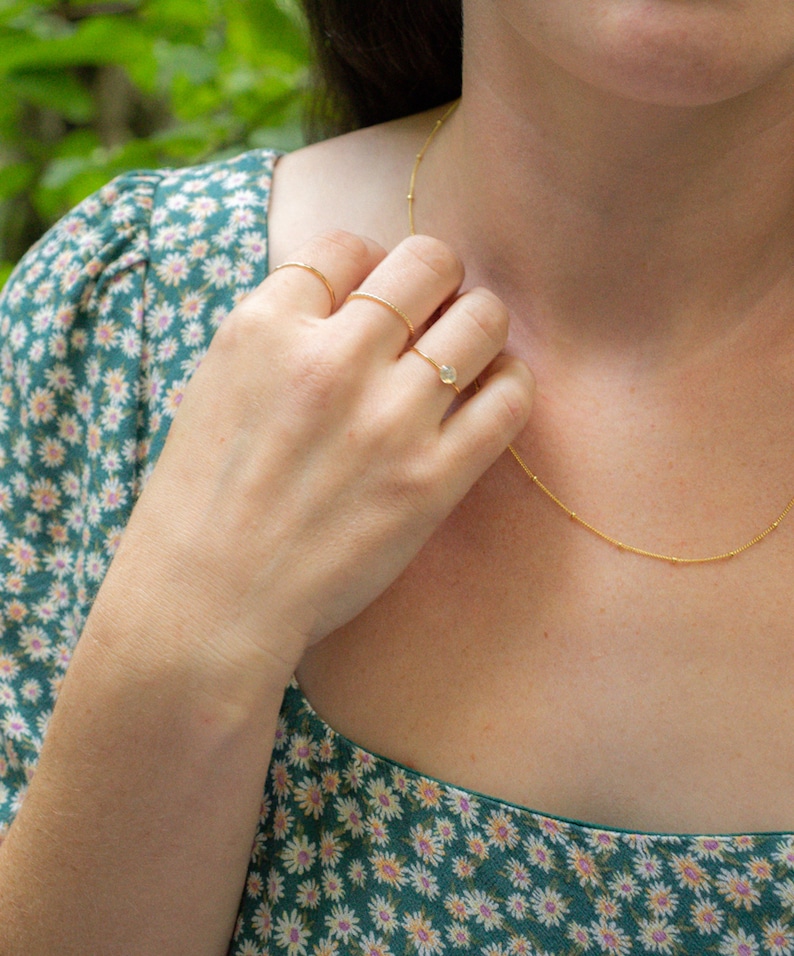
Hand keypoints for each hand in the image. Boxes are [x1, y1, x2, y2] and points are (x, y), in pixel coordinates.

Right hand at [97, 230, 533, 685]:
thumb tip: (353, 302)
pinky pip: (510, 398)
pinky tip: (489, 395)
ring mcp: (388, 420)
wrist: (209, 605)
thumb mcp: (216, 388)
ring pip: (481, 318)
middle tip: (431, 312)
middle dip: (436, 277)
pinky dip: (509, 384)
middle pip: (427, 261)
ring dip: (479, 324)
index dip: (370, 265)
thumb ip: (281, 336)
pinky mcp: (432, 480)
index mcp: (264, 328)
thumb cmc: (202, 503)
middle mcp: (332, 359)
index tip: (373, 298)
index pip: (348, 245)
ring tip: (463, 353)